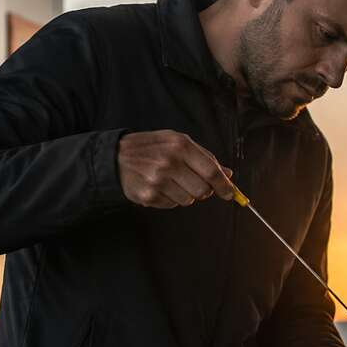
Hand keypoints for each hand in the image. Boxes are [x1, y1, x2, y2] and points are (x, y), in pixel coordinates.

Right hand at [118, 130, 235, 207]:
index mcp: (180, 145)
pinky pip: (172, 205)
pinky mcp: (148, 196)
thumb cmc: (152, 148)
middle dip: (204, 191)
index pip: (212, 171)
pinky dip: (170, 198)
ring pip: (189, 200)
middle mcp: (169, 163)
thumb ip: (204, 157)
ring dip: (185, 194)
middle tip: (193, 184)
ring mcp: (158, 181)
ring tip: (171, 182)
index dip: (224, 186)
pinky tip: (159, 186)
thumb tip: (228, 174)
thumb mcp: (177, 142)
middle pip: (203, 191)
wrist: (116, 156)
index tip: (230, 193)